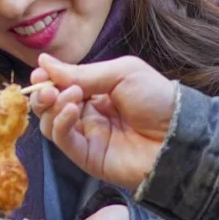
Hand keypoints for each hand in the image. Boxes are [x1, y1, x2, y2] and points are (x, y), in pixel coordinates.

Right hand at [30, 55, 177, 190]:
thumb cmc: (156, 98)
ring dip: (51, 107)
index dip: (47, 79)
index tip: (39, 73)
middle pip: (50, 106)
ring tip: (68, 95)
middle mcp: (87, 114)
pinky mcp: (87, 157)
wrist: (179, 135)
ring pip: (50, 123)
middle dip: (43, 94)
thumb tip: (43, 62)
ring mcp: (86, 136)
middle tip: (46, 87)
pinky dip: (60, 123)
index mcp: (95, 92)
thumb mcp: (120, 73)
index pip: (60, 85)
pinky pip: (63, 141)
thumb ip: (81, 72)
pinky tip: (71, 110)